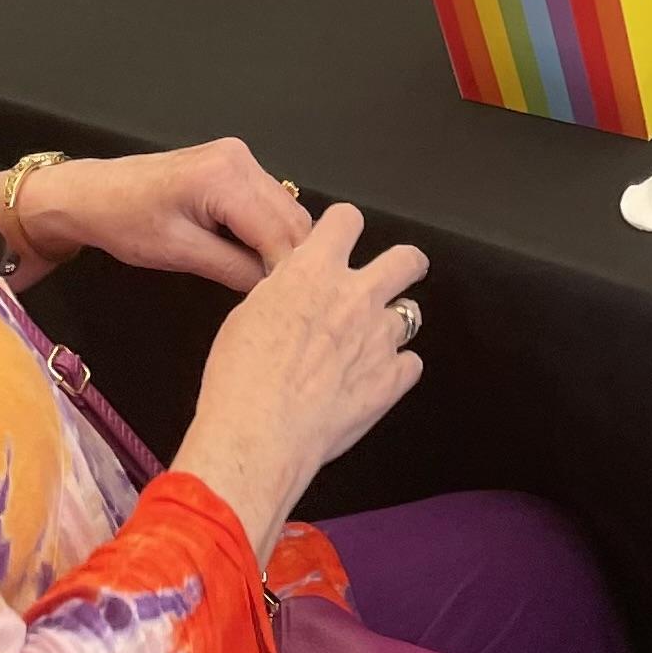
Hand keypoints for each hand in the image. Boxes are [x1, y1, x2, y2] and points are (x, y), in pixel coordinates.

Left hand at [0, 138, 309, 289]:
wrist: (92, 194)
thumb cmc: (125, 222)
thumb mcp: (180, 254)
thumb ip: (234, 268)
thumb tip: (275, 289)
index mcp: (225, 176)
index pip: (280, 230)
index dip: (289, 269)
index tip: (293, 305)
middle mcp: (240, 159)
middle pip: (291, 217)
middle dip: (291, 257)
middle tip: (287, 301)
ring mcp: (240, 158)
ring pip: (285, 210)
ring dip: (282, 245)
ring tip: (271, 283)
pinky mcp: (235, 166)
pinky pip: (268, 203)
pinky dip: (268, 232)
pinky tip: (256, 258)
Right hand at [170, 204, 427, 556]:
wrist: (257, 433)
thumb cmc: (240, 379)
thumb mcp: (248, 313)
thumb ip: (283, 291)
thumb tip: (293, 289)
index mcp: (315, 271)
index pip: (347, 219)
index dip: (345, 227)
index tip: (343, 236)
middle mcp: (356, 296)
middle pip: (406, 259)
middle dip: (404, 264)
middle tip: (396, 274)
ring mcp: (379, 337)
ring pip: (410, 313)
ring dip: (391, 324)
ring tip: (370, 343)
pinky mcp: (392, 379)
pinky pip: (411, 364)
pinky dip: (396, 370)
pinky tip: (374, 380)